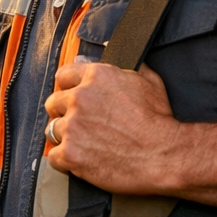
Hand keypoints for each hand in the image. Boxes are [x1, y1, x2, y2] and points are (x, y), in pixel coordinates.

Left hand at [43, 60, 179, 193]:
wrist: (164, 156)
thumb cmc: (159, 121)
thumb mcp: (150, 81)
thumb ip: (126, 68)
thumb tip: (118, 56)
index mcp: (96, 77)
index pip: (63, 75)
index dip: (68, 88)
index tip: (71, 97)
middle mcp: (80, 98)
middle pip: (54, 103)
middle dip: (64, 112)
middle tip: (79, 123)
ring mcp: (72, 126)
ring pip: (52, 129)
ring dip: (64, 137)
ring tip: (82, 143)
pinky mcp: (70, 153)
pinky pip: (54, 156)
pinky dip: (64, 160)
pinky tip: (78, 160)